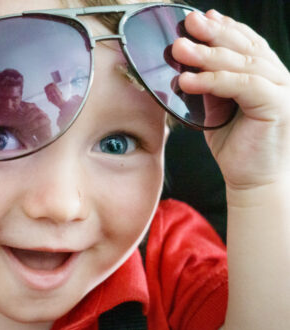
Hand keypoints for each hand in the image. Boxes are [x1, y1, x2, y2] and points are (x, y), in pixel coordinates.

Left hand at [172, 10, 289, 190]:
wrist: (253, 181)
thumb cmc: (236, 147)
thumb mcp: (217, 110)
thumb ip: (210, 88)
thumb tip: (189, 66)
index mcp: (265, 77)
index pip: (246, 44)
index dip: (225, 28)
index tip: (200, 19)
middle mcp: (277, 79)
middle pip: (245, 47)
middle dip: (213, 33)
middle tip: (187, 24)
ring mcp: (281, 90)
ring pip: (242, 63)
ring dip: (207, 55)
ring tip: (179, 49)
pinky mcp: (276, 106)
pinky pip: (242, 85)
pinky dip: (213, 80)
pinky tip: (188, 80)